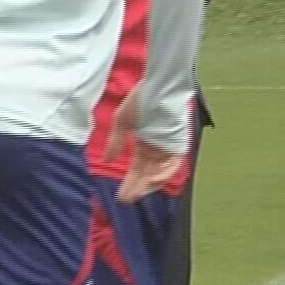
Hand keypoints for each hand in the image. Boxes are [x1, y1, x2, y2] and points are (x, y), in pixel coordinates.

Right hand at [103, 86, 182, 203]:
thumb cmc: (141, 98)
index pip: (137, 169)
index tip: (120, 196)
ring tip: (137, 192)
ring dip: (149, 184)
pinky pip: (174, 164)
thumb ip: (115, 142)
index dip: (129, 182)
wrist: (159, 85)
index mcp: (144, 143)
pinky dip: (164, 173)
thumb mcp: (121, 121)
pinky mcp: (178, 143)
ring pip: (161, 173)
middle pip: (147, 174)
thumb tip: (107, 160)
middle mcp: (157, 149)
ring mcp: (168, 147)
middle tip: (126, 199)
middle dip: (137, 188)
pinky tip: (151, 180)